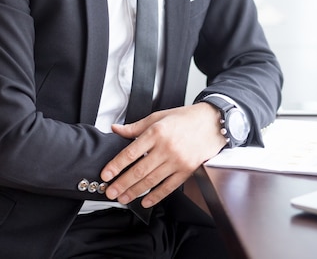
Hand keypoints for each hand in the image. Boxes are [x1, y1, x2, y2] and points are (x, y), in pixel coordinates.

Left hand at [100, 103, 226, 207]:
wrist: (210, 123)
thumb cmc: (184, 118)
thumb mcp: (158, 116)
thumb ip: (135, 127)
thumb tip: (116, 129)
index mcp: (156, 132)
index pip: (131, 152)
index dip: (116, 165)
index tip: (106, 174)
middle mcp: (166, 148)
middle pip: (139, 170)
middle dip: (122, 183)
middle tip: (110, 192)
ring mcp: (177, 161)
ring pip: (152, 181)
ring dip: (135, 192)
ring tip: (123, 198)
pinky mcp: (186, 171)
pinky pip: (168, 187)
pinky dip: (156, 196)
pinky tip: (145, 201)